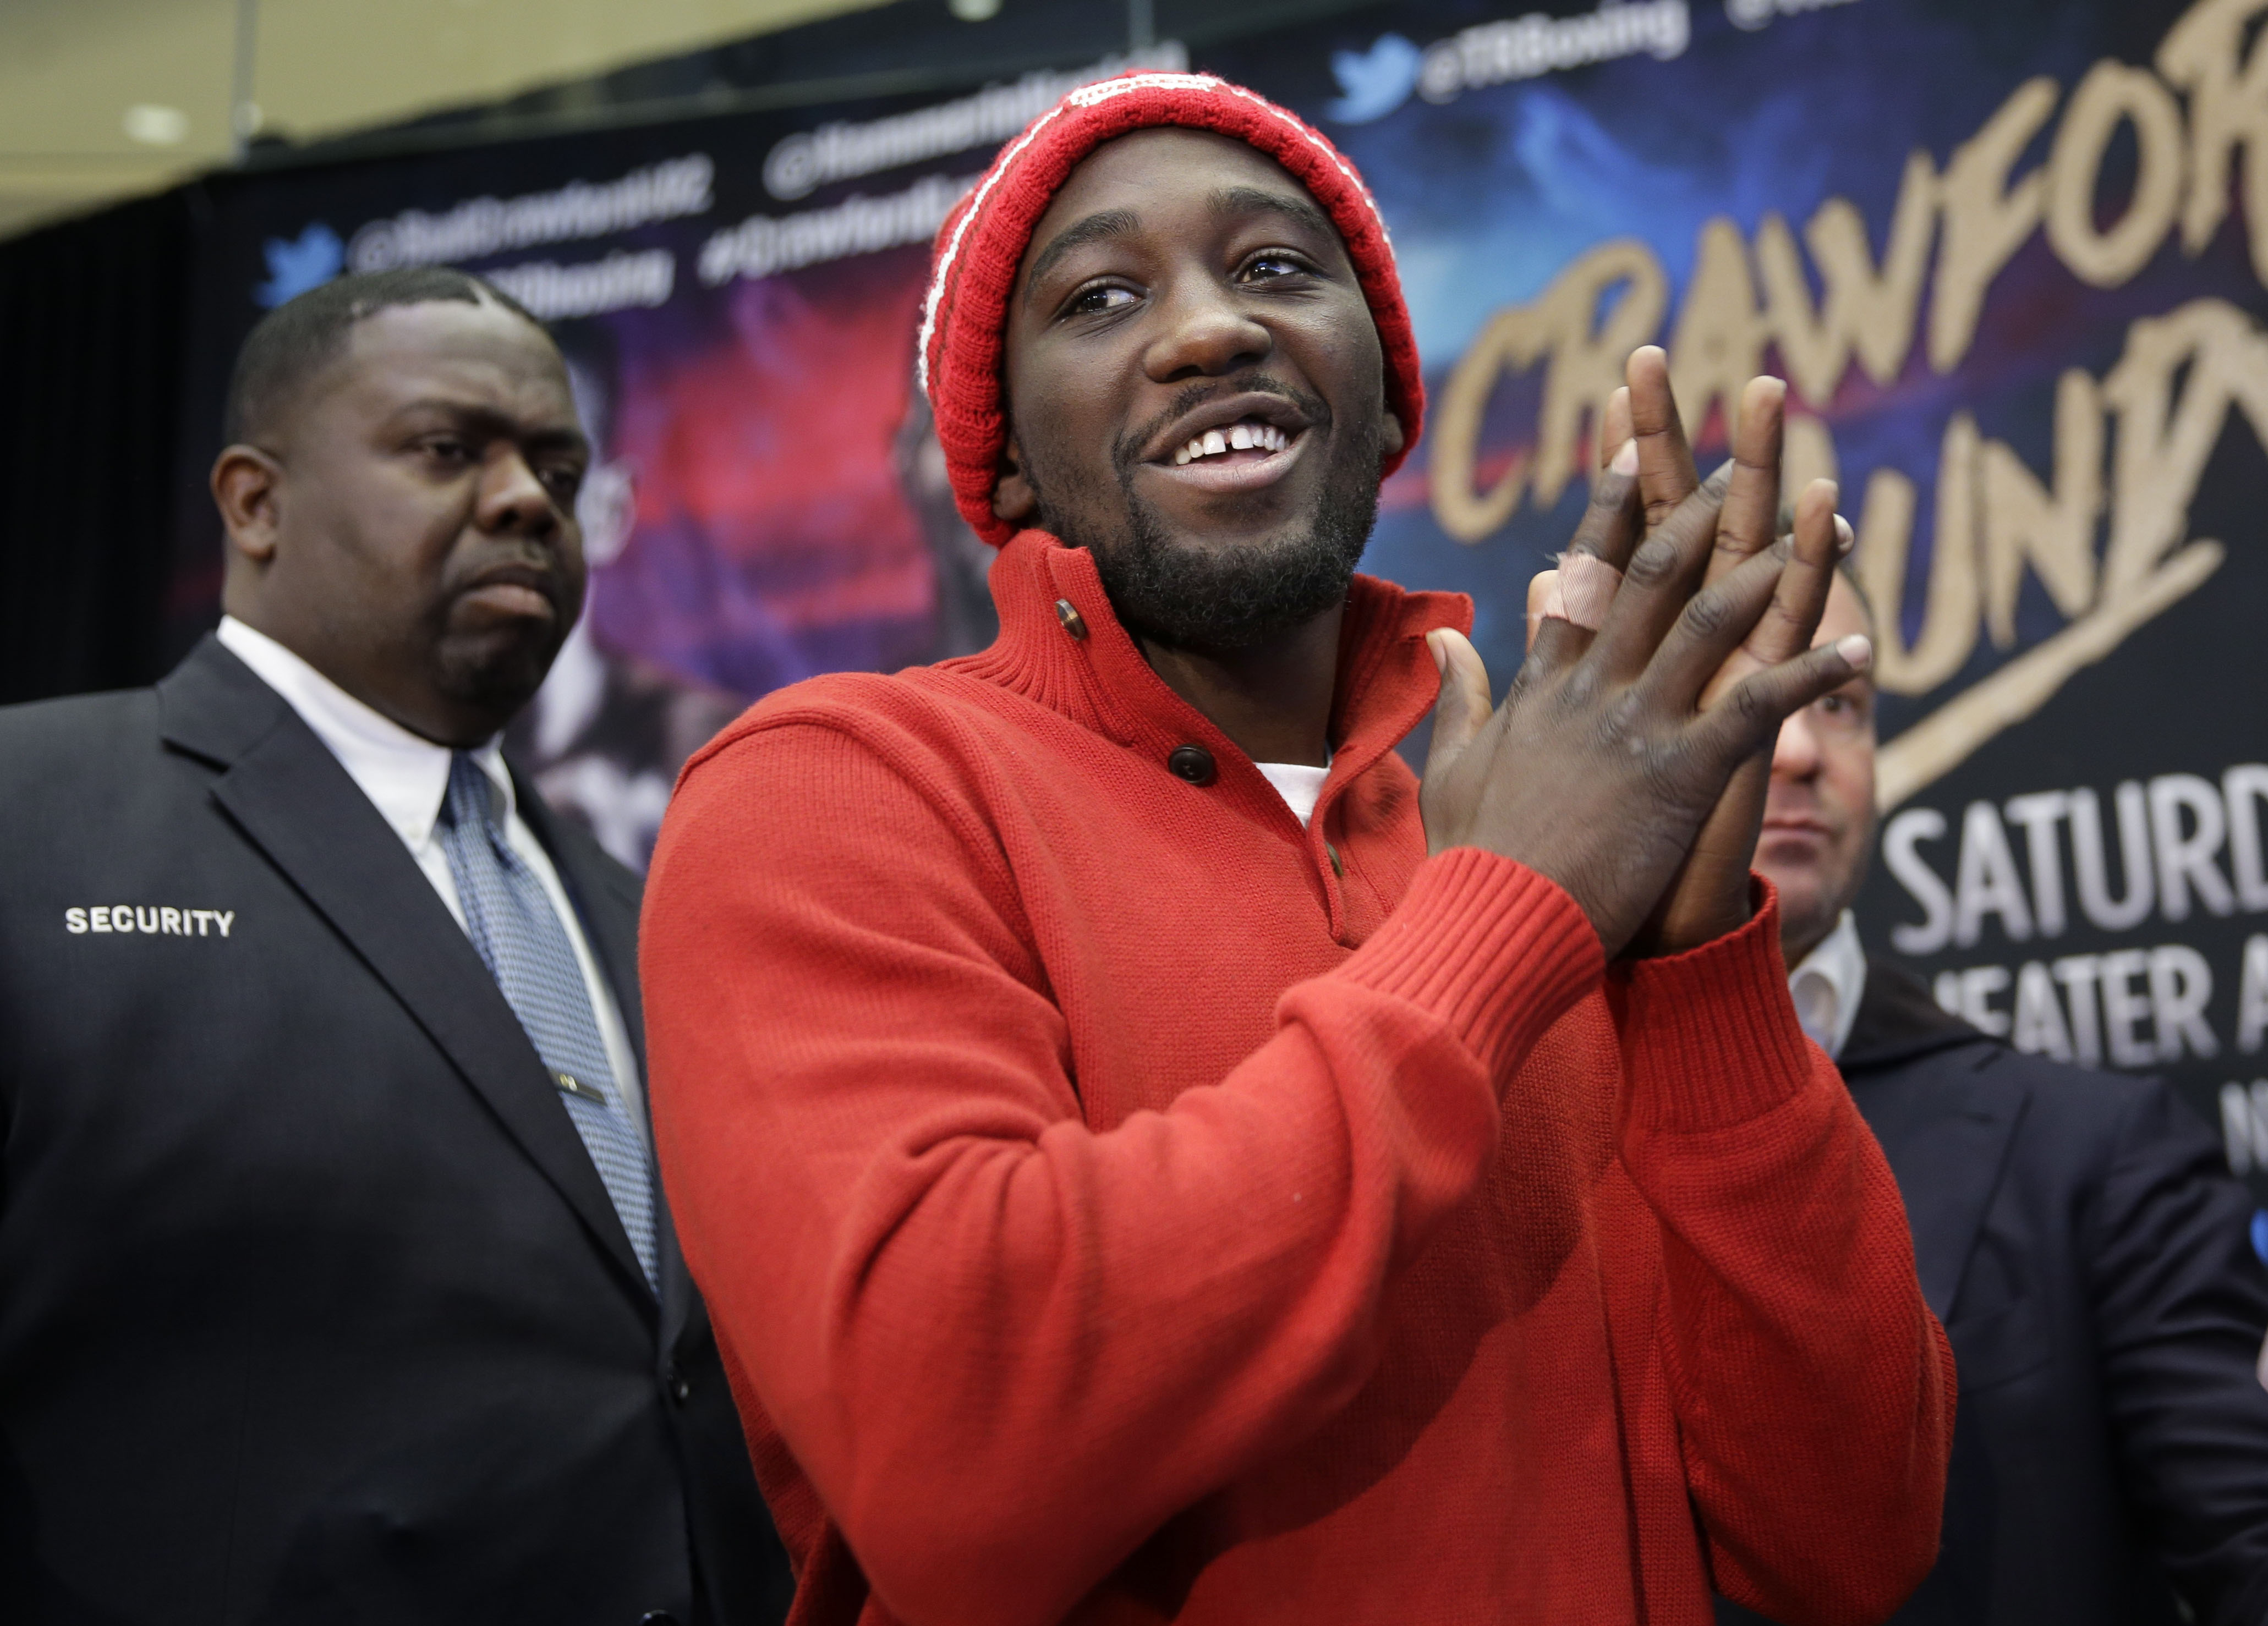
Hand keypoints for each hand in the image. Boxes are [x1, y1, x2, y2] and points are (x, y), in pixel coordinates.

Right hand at [1419, 350, 1868, 959]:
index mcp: (1542, 687)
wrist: (1493, 925)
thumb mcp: (1452, 765)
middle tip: (1739, 467)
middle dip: (1697, 513)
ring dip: (1770, 570)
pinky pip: (1761, 705)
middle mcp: (1592, 689)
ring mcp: (1638, 726)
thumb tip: (1445, 634)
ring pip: (1712, 621)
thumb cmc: (1473, 860)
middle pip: (1651, 577)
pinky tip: (1863, 652)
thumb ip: (1458, 694)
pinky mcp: (1682, 773)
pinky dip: (1814, 675)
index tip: (1633, 455)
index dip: (1609, 513)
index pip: (1578, 579)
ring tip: (1817, 530)